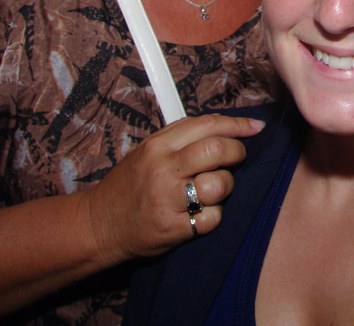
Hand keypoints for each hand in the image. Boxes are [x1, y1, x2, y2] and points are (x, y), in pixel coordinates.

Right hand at [81, 114, 264, 264]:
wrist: (99, 225)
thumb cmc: (128, 186)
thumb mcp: (146, 151)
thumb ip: (180, 138)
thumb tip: (222, 127)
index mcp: (158, 146)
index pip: (206, 125)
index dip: (237, 125)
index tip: (254, 128)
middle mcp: (163, 169)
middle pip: (217, 150)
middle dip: (237, 153)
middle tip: (237, 159)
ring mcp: (167, 199)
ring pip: (219, 185)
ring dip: (226, 187)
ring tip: (214, 190)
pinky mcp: (172, 228)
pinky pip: (212, 218)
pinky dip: (213, 216)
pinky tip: (201, 213)